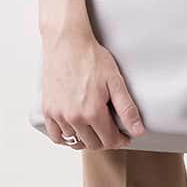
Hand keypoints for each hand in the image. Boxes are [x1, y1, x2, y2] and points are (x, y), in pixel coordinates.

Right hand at [37, 0, 145, 149]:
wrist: (67, 43)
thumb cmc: (91, 58)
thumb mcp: (115, 81)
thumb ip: (127, 109)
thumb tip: (138, 131)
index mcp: (92, 112)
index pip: (109, 140)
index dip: (120, 140)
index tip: (125, 136)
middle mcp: (73, 118)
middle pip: (92, 144)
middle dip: (105, 140)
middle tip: (112, 131)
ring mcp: (58, 115)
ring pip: (75, 142)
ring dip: (87, 139)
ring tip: (96, 129)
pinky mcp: (48, 110)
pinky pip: (56, 136)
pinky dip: (66, 138)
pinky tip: (75, 131)